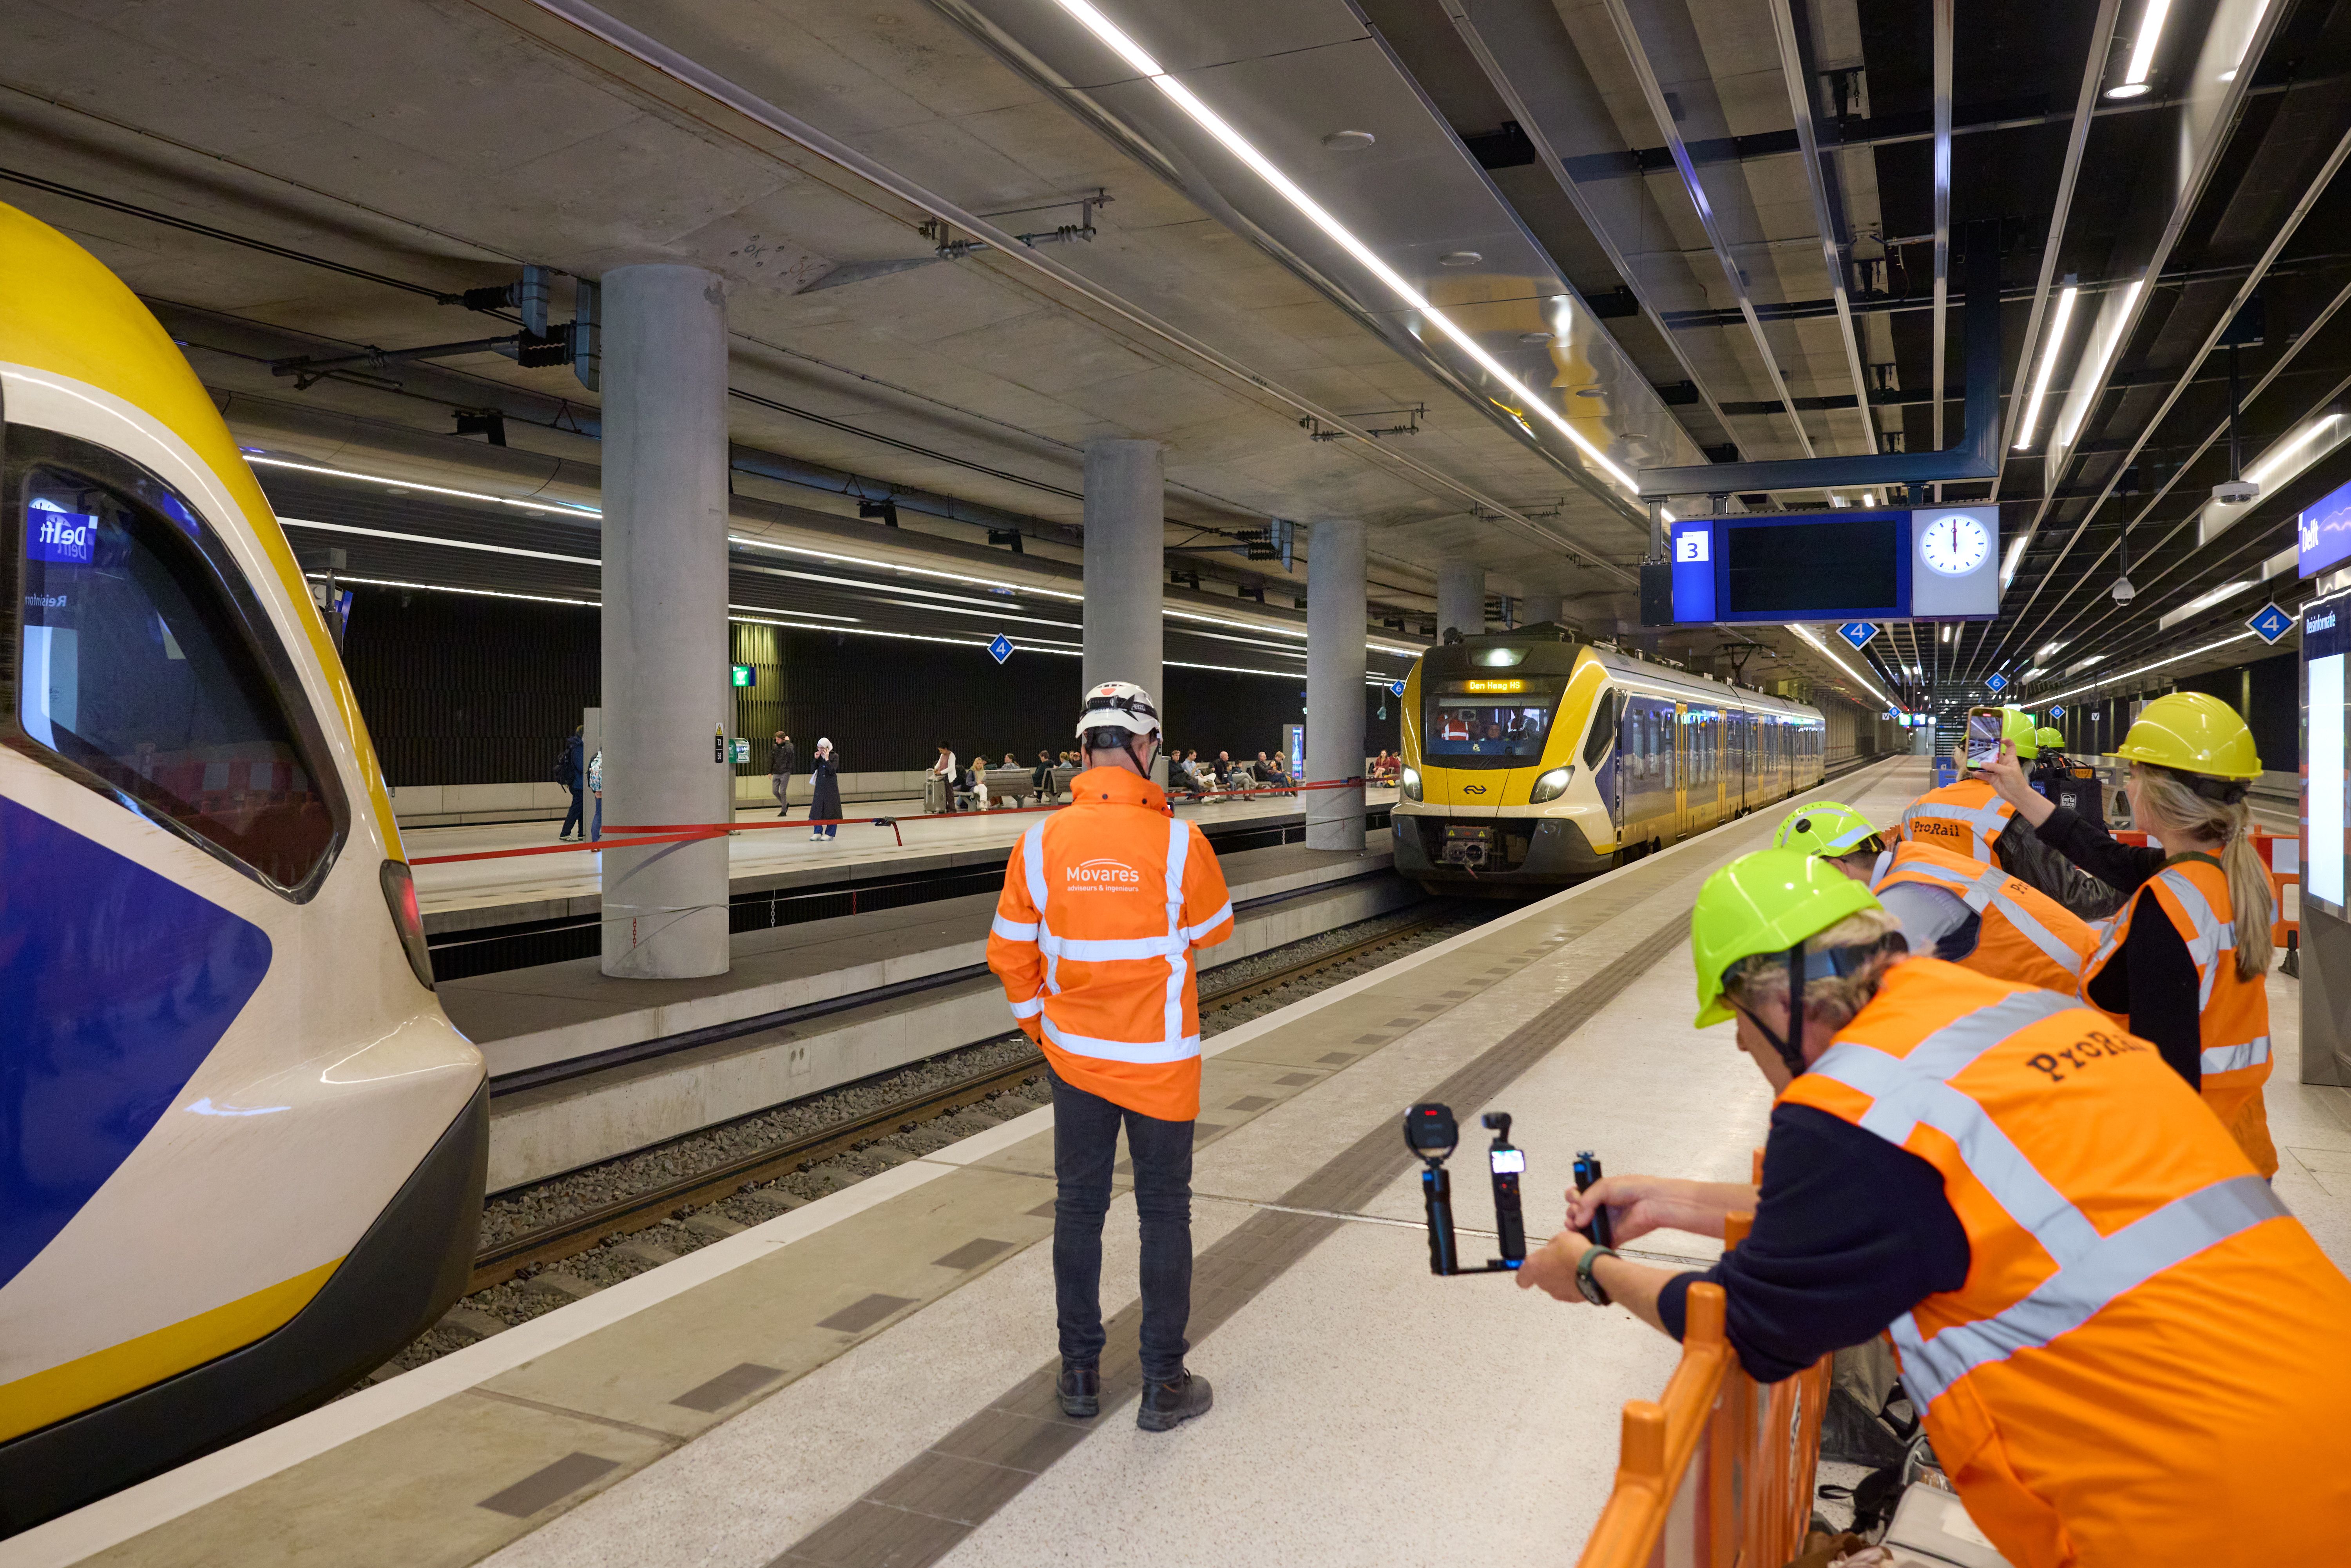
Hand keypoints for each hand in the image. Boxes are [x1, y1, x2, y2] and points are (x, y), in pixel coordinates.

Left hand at [1517, 1230, 1590, 1302]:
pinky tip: (1580, 1273)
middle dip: (1548, 1269)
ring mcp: (1557, 1292)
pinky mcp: (1571, 1298)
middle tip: (1558, 1259)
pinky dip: (1572, 1283)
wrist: (1596, 1270)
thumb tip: (1554, 1249)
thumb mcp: (1560, 1238)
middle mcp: (1543, 1282)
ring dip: (1561, 1276)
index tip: (1529, 1268)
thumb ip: (1551, 1246)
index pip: (1521, 1278)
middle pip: (1540, 1278)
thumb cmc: (1576, 1254)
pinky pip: (1568, 1290)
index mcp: (1534, 1267)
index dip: (1525, 1273)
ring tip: (1573, 1265)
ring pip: (1555, 1284)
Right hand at [1565, 1175, 1744, 1242]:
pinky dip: (1588, 1242)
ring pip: (1583, 1228)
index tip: (1574, 1198)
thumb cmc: (1633, 1188)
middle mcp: (1600, 1208)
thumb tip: (1576, 1219)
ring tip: (1576, 1225)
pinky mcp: (1612, 1236)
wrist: (1652, 1202)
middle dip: (1571, 1212)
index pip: (1577, 1196)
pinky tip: (1583, 1238)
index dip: (1572, 1197)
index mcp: (1598, 1193)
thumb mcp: (1603, 1186)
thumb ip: (1586, 1200)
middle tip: (1576, 1212)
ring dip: (1575, 1227)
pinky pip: (1597, 1242)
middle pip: (1576, 1212)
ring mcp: (1605, 1223)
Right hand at [1975, 740, 2032, 804]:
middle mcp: (2002, 763)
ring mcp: (1996, 771)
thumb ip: (1994, 767)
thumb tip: (1982, 764)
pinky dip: (1979, 773)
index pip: (2010, 747)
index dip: (2006, 741)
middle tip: (1978, 748)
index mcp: (2010, 759)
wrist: (2016, 795)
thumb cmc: (2016, 780)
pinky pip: (1984, 774)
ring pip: (1987, 765)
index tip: (1999, 740)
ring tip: (1972, 760)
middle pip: (1994, 755)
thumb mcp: (2007, 771)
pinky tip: (1974, 772)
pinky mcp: (1991, 778)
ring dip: (1980, 763)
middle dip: (1987, 752)